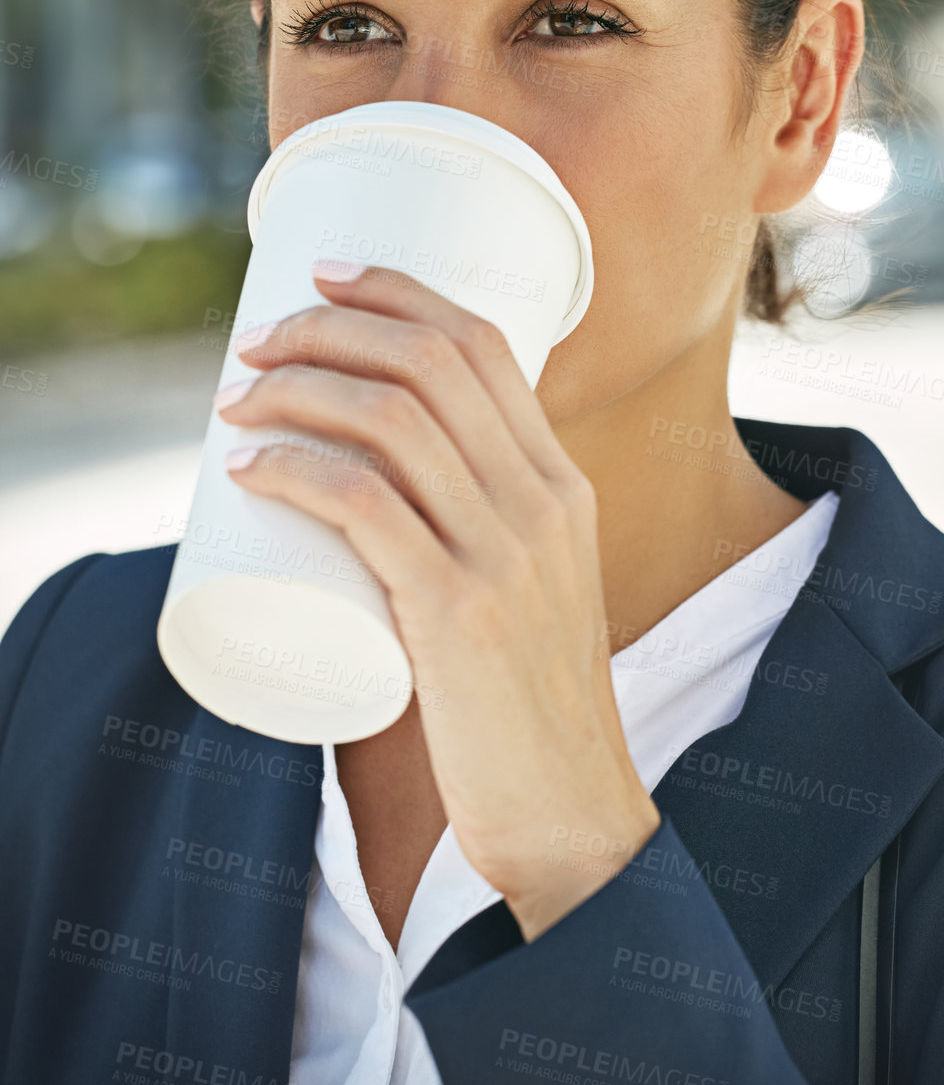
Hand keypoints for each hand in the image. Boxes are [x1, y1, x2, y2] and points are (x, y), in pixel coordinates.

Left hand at [215, 259, 660, 940]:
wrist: (568, 808)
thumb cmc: (522, 701)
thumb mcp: (529, 589)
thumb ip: (477, 533)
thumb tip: (377, 486)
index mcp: (563, 483)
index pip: (485, 344)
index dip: (399, 291)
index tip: (325, 277)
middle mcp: (543, 501)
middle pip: (428, 363)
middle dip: (328, 328)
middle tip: (257, 343)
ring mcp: (505, 555)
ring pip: (390, 421)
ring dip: (296, 388)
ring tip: (235, 401)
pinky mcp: (458, 614)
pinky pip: (364, 506)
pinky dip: (296, 469)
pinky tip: (248, 466)